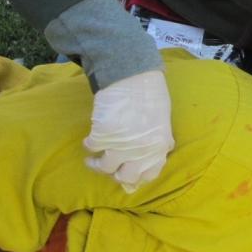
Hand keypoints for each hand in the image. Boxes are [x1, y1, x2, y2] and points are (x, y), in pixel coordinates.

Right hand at [84, 70, 173, 190]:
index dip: (137, 176)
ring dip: (96, 164)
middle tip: (109, 167)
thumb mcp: (162, 122)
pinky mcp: (103, 134)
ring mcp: (121, 145)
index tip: (128, 172)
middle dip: (115, 174)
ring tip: (91, 160)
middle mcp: (141, 151)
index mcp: (159, 148)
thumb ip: (157, 142)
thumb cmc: (151, 94)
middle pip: (124, 177)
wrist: (132, 74)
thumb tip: (152, 156)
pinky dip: (89, 144)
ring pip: (105, 167)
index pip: (148, 175)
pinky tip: (89, 139)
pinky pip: (92, 146)